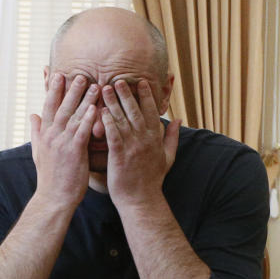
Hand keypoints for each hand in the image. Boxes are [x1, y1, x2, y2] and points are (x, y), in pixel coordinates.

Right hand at [29, 73, 99, 208]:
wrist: (53, 198)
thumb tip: (32, 115)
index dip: (53, 89)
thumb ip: (36, 132)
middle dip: (70, 89)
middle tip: (80, 74)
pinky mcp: (73, 152)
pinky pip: (81, 132)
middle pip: (60, 107)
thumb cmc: (50, 176)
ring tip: (93, 85)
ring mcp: (62, 143)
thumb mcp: (38, 152)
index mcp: (44, 134)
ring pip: (73, 116)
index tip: (57, 73)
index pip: (48, 106)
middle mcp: (51, 135)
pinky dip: (88, 119)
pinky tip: (96, 108)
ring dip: (83, 100)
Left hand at [101, 79, 179, 205]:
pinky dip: (107, 122)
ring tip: (105, 88)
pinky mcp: (119, 156)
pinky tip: (100, 111)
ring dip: (114, 103)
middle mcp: (144, 140)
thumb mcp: (168, 157)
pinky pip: (113, 135)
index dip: (145, 95)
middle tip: (119, 78)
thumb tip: (179, 120)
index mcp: (154, 138)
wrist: (141, 200)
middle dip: (127, 94)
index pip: (150, 111)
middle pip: (135, 111)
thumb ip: (172, 137)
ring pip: (122, 119)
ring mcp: (132, 147)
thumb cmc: (152, 180)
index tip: (140, 81)